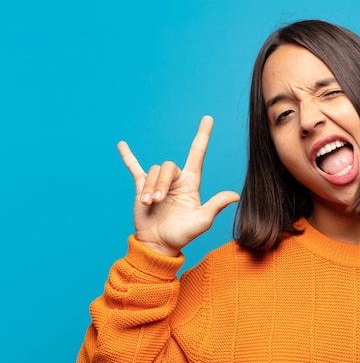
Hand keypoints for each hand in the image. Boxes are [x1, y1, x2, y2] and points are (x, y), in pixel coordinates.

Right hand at [118, 116, 239, 255]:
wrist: (158, 244)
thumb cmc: (182, 234)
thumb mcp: (202, 221)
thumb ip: (216, 205)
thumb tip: (236, 195)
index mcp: (191, 183)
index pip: (197, 154)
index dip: (203, 135)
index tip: (208, 118)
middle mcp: (176, 180)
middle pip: (167, 166)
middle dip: (161, 183)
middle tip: (158, 202)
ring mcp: (158, 183)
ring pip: (152, 171)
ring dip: (150, 188)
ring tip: (149, 204)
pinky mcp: (142, 188)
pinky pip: (134, 168)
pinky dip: (128, 157)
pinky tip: (121, 145)